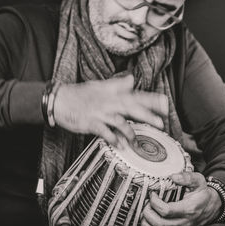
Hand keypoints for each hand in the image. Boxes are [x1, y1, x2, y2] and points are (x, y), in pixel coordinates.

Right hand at [53, 75, 167, 145]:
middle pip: (132, 108)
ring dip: (129, 132)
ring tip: (136, 141)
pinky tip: (119, 146)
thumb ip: (117, 84)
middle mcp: (109, 102)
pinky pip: (105, 132)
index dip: (151, 100)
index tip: (165, 104)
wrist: (59, 100)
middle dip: (148, 115)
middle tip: (161, 123)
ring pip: (119, 121)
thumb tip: (132, 80)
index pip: (136, 95)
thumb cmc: (81, 94)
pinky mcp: (91, 123)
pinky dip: (113, 139)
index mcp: (113, 93)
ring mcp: (100, 113)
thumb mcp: (100, 86)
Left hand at [142, 172, 221, 225]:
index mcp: (188, 209)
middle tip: (147, 202)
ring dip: (147, 220)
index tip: (153, 194)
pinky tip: (152, 216)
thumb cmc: (202, 193)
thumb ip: (187, 177)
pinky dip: (151, 225)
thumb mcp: (198, 181)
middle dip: (148, 212)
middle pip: (159, 224)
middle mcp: (184, 222)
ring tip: (148, 209)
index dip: (155, 202)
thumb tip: (173, 176)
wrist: (212, 206)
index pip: (166, 211)